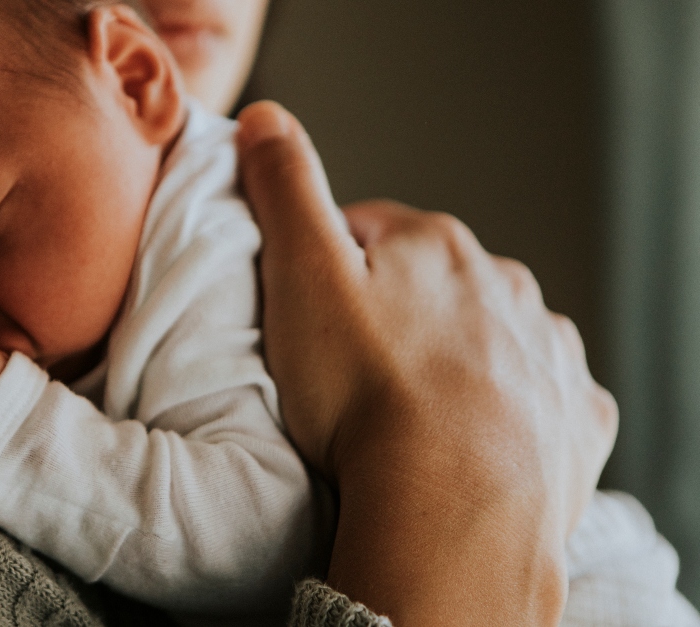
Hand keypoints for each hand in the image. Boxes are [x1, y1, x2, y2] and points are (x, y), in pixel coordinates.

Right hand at [236, 101, 616, 623]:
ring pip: (488, 337)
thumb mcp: (301, 273)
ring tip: (404, 413)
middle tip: (349, 372)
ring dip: (452, 358)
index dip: (327, 269)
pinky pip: (537, 398)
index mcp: (437, 244)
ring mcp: (548, 352)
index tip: (305, 317)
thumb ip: (284, 189)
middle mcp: (505, 285)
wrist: (452, 504)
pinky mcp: (573, 418)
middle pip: (433, 284)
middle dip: (395, 312)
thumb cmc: (366, 391)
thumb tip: (265, 118)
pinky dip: (506, 410)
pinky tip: (468, 440)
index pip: (369, 230)